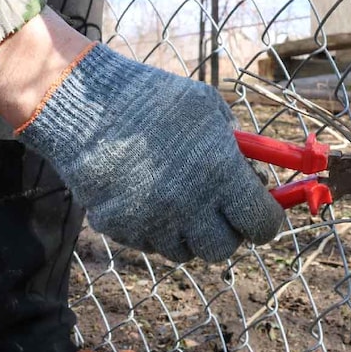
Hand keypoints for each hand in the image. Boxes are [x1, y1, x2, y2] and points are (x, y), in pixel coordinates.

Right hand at [0, 11, 283, 261]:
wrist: (84, 105)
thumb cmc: (154, 100)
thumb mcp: (209, 109)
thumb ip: (239, 148)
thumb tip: (258, 177)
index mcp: (220, 174)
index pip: (261, 224)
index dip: (266, 220)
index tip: (264, 212)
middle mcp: (189, 207)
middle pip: (224, 249)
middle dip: (229, 231)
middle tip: (223, 211)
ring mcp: (151, 223)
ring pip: (186, 251)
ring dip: (191, 232)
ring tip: (181, 197)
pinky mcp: (121, 229)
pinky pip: (151, 243)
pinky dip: (157, 229)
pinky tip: (148, 196)